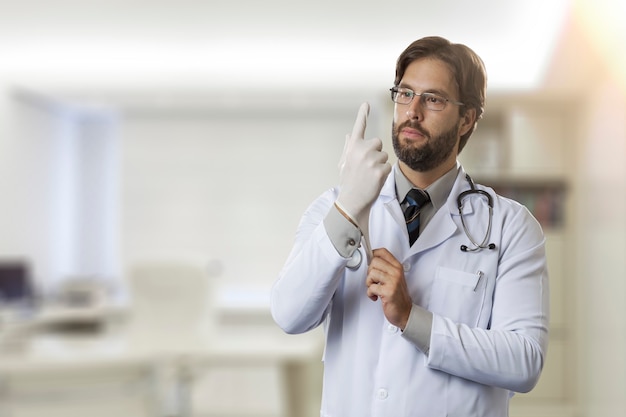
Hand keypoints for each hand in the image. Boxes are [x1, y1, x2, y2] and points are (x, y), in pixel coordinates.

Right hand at [336, 103, 390, 231]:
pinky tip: (374, 181)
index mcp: (352, 148)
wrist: (352, 202)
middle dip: (376, 153)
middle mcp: (361, 150)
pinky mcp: (380, 170)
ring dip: (380, 165)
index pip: (358, 128)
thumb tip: (349, 135)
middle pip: (378, 143)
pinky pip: (388, 166)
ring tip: (369, 176)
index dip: (362, 115)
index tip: (366, 104)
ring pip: (384, 155)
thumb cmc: (348, 182)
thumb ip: (348, 148)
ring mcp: (371, 160)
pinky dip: (384, 174)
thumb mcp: (344, 164)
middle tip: (367, 167)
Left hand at [365, 248, 412, 328]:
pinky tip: (375, 296)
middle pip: (374, 261)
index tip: (369, 261)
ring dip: (369, 283)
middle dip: (369, 272)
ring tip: (374, 288)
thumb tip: (370, 260)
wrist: (405, 312)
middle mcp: (396, 272)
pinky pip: (371, 287)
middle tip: (373, 280)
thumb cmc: (398, 296)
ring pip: (371, 273)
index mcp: (397, 267)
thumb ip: (385, 268)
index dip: (372, 254)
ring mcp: (393, 281)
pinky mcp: (388, 291)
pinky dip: (370, 293)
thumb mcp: (394, 278)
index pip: (383, 252)